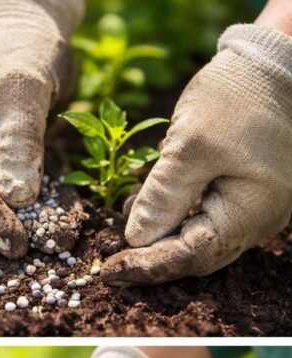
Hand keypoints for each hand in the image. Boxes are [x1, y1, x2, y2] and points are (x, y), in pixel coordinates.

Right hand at [0, 0, 82, 257]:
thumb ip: (18, 143)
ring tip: (47, 243)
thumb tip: (19, 198)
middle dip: (0, 227)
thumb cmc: (18, 48)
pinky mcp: (10, 152)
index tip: (14, 242)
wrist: (29, 19)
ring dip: (20, 221)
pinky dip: (38, 203)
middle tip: (28, 254)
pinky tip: (58, 221)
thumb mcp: (20, 92)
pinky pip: (20, 185)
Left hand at [103, 25, 291, 285]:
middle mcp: (256, 219)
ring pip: (198, 238)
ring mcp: (253, 206)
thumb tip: (136, 240)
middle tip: (109, 266)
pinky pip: (204, 217)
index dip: (146, 267)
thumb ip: (162, 198)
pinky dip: (173, 219)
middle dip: (151, 260)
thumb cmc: (234, 100)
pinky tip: (144, 210)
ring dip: (159, 241)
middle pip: (196, 255)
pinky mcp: (243, 190)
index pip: (190, 256)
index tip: (107, 272)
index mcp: (248, 213)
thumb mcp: (189, 147)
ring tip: (119, 241)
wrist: (271, 63)